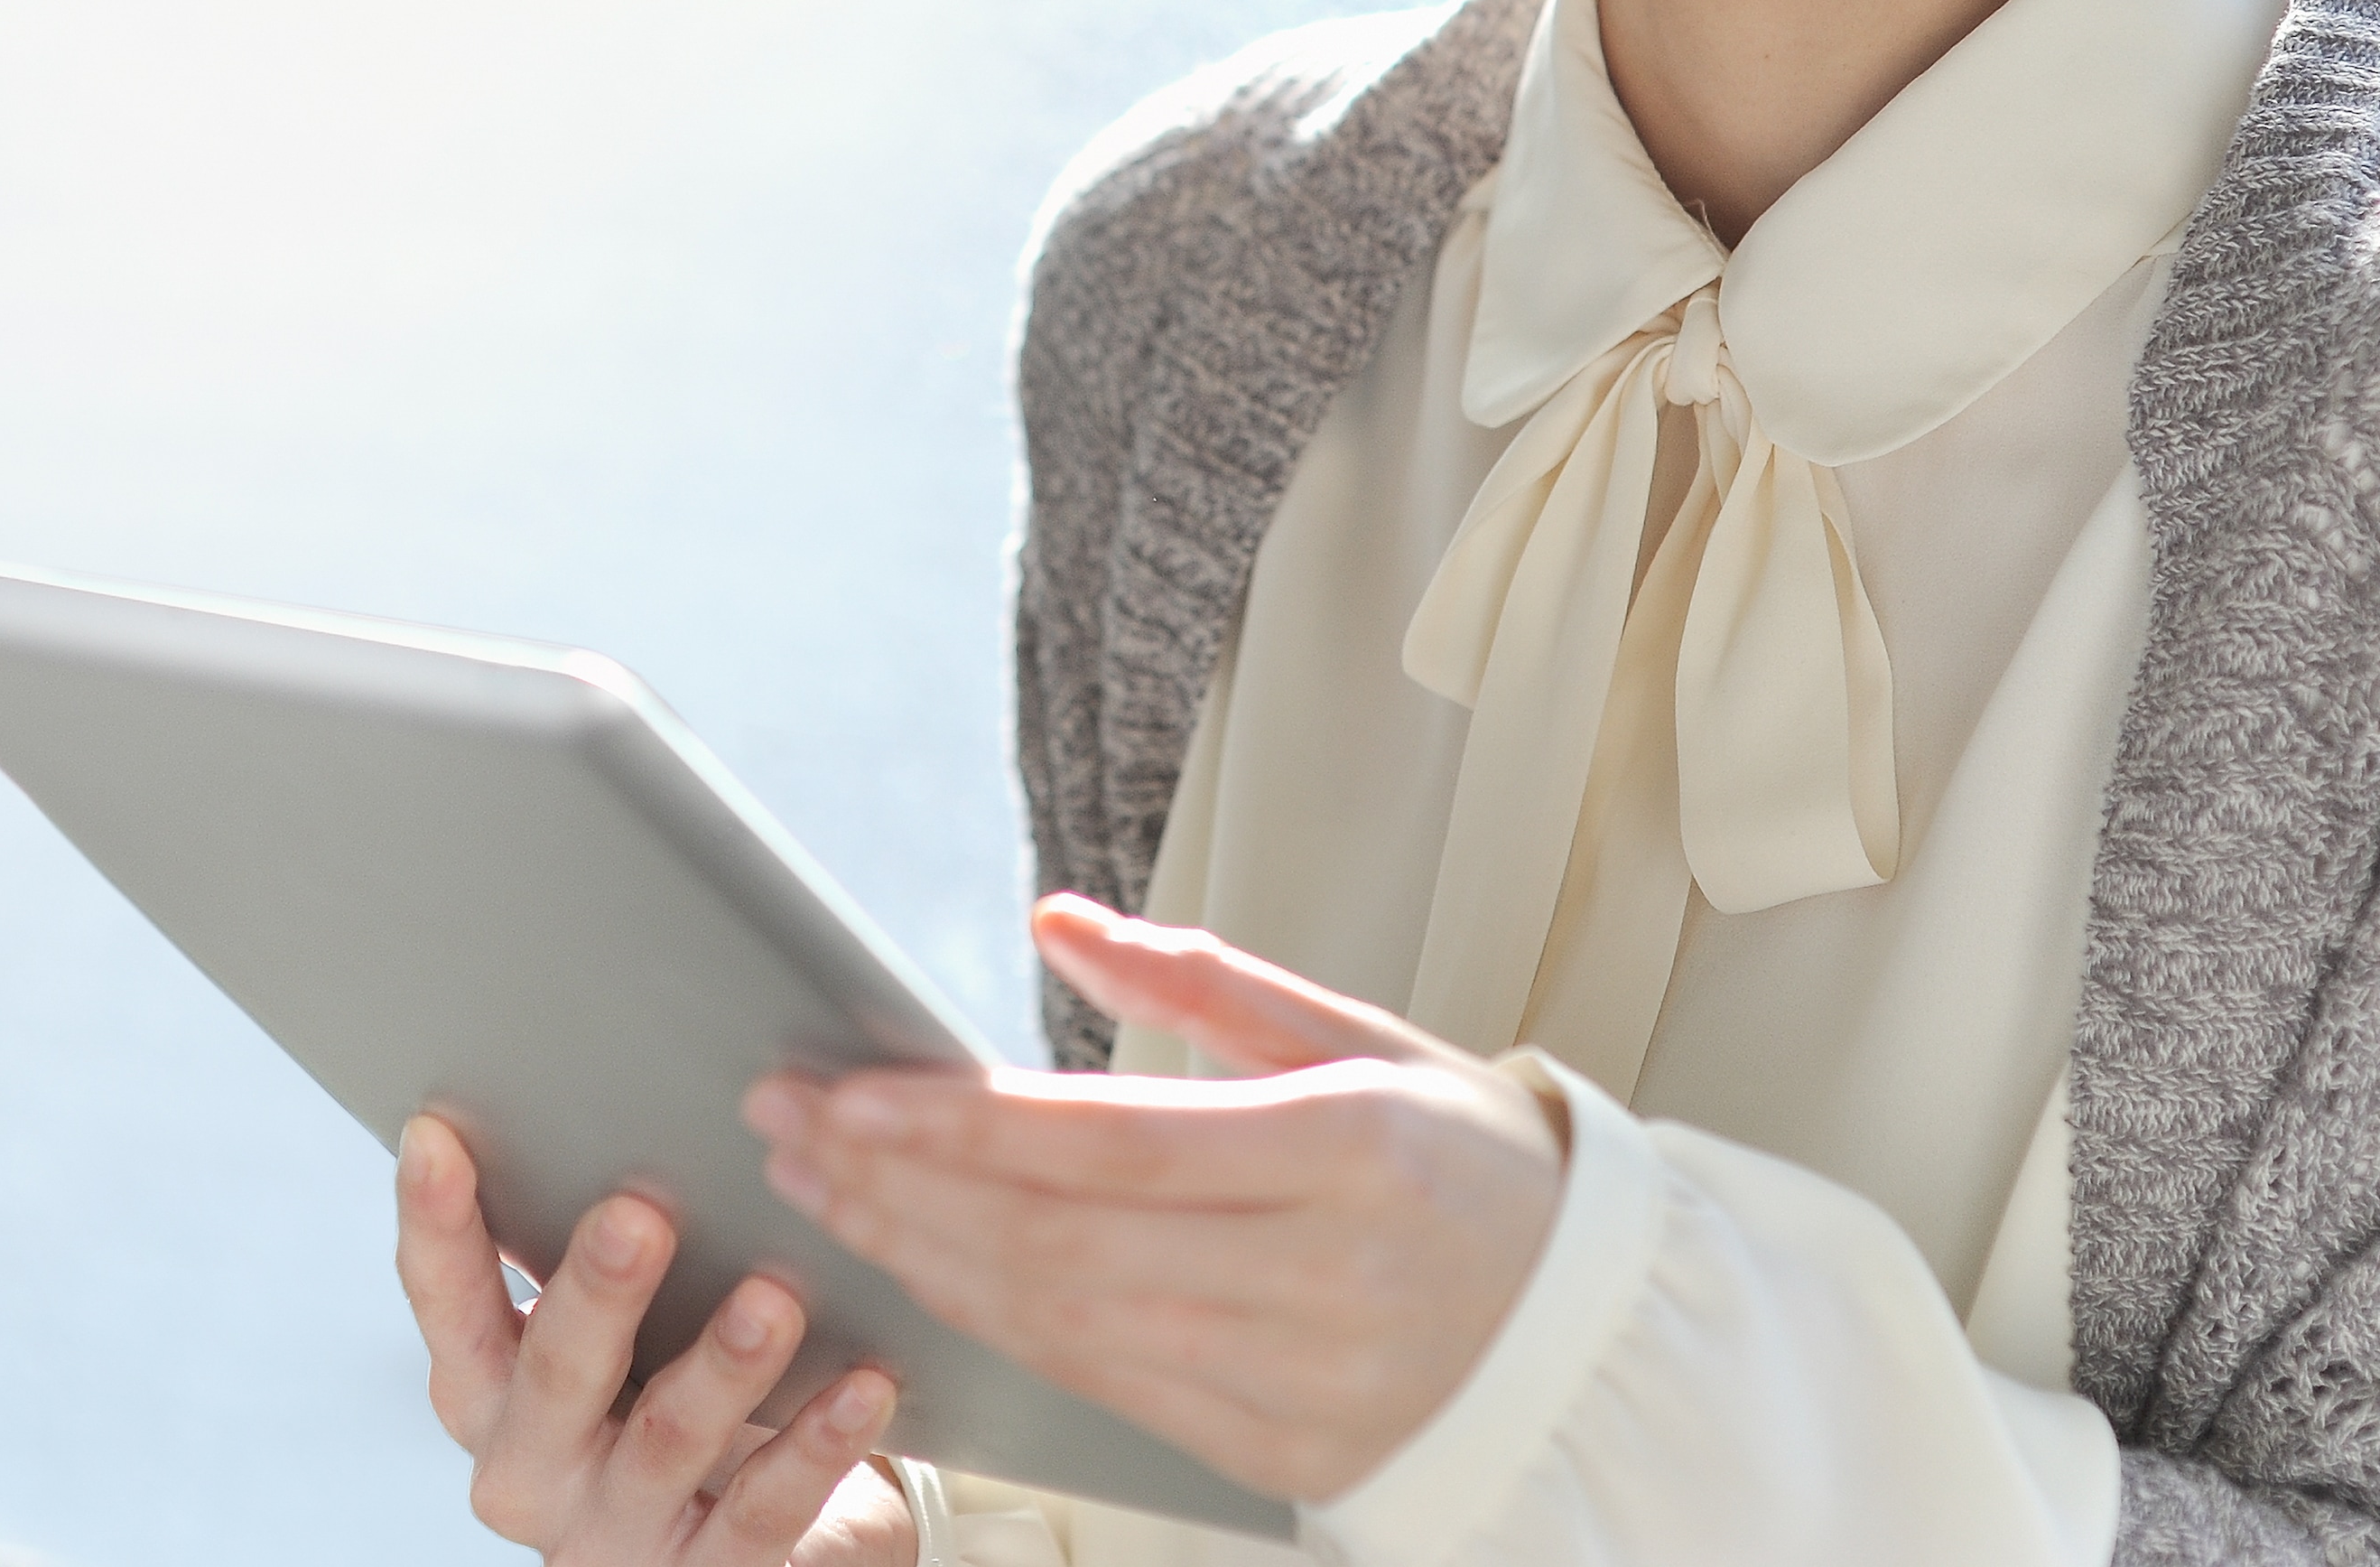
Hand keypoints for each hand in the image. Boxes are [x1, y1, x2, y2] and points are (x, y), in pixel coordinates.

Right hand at [390, 1115, 919, 1561]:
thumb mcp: (606, 1329)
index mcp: (484, 1389)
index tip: (437, 1132)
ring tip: (773, 1299)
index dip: (435, 1221)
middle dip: (597, 1293)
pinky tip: (864, 1385)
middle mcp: (530, 1468)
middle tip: (638, 1215)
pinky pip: (764, 1510)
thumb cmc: (655, 1390)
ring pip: (667, 1441)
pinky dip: (818, 1443)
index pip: (446, 1301)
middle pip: (554, 1374)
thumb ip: (584, 1245)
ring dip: (723, 1365)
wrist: (732, 1541)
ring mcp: (614, 1533)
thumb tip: (599, 1093)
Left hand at [743, 894, 1565, 1505]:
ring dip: (922, 1259)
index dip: (957, 1125)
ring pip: (1061, 1327)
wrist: (1592, 1337)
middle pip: (1057, 1244)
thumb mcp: (1367, 1039)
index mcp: (1348, 1150)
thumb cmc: (1473, 1164)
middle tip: (787, 1130)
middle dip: (900, 1188)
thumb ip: (1205, 980)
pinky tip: (922, 1271)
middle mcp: (1318, 1277)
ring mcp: (1295, 1382)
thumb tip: (1060, 921)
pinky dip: (997, 1329)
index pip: (1107, 1142)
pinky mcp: (1274, 1458)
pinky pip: (1100, 1391)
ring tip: (824, 1195)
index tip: (842, 1092)